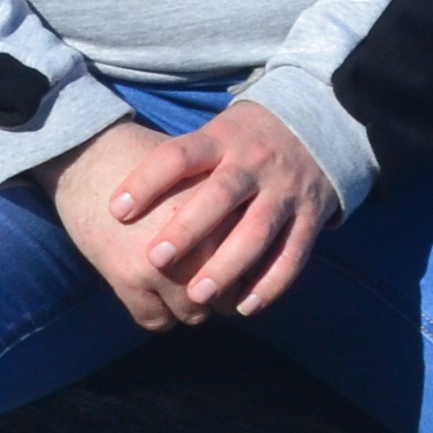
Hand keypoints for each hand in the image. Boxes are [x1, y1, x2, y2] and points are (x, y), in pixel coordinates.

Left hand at [52, 104, 335, 327]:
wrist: (316, 125)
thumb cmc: (242, 138)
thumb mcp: (212, 133)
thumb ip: (180, 163)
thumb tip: (121, 199)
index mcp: (221, 139)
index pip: (178, 156)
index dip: (146, 181)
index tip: (116, 210)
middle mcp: (254, 163)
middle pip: (221, 195)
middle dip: (187, 229)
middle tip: (154, 259)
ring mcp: (285, 191)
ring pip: (258, 231)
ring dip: (228, 266)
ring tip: (197, 295)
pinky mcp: (311, 217)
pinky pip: (293, 255)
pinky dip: (271, 284)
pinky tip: (245, 307)